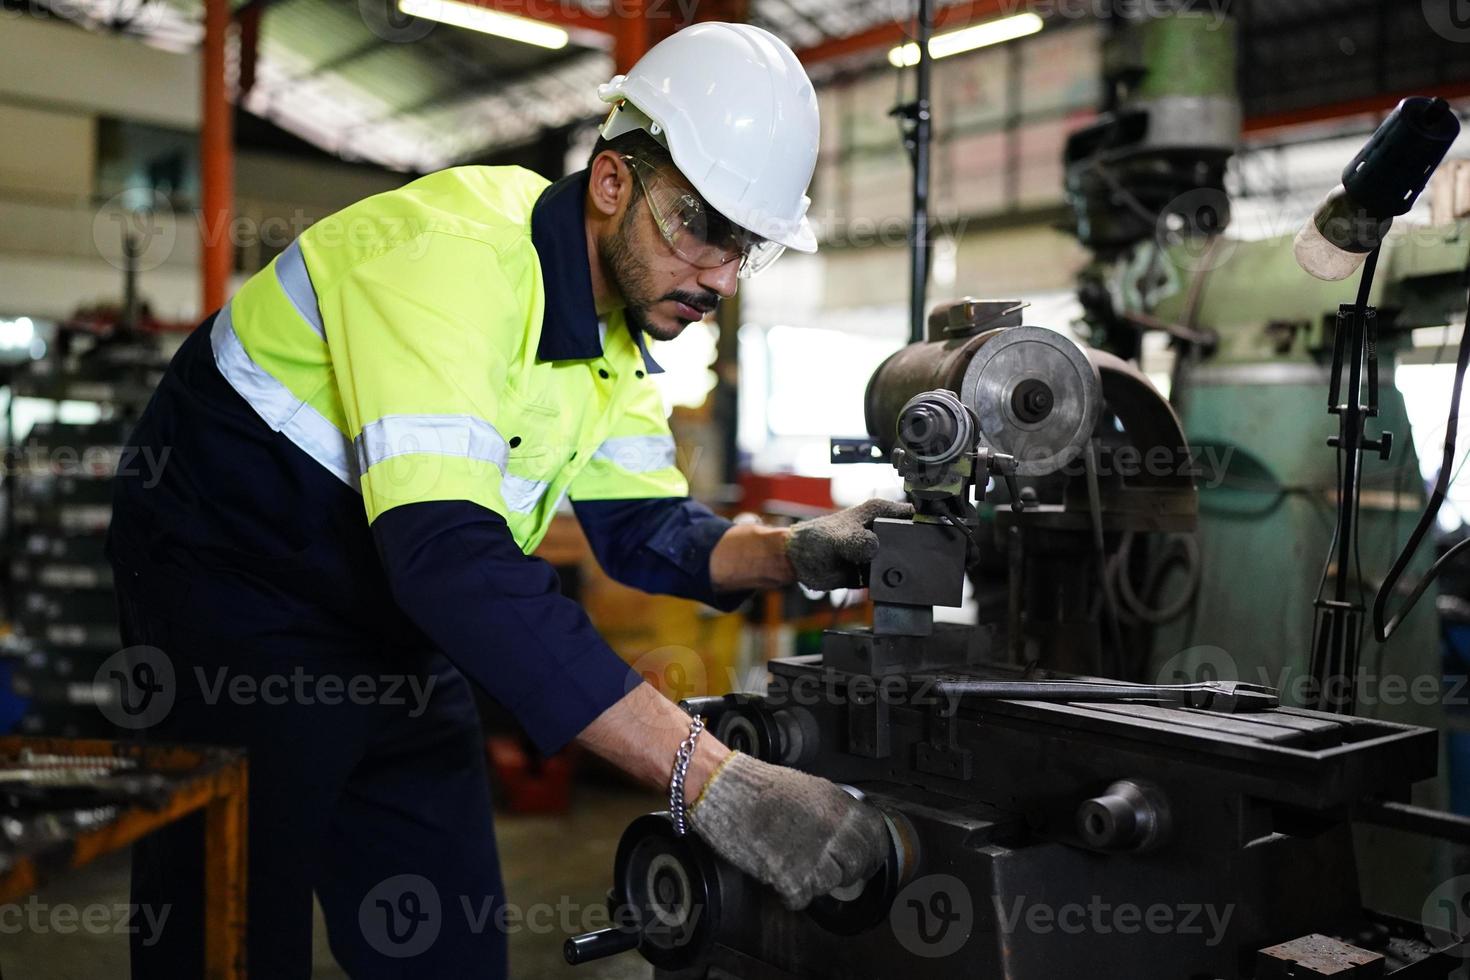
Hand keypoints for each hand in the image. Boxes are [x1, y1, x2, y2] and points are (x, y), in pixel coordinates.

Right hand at [687, 752, 888, 909]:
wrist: (724, 790)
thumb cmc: (760, 787)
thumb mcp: (810, 789)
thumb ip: (836, 811)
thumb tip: (851, 832)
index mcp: (840, 807)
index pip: (875, 837)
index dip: (871, 851)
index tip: (864, 859)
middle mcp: (834, 831)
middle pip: (857, 865)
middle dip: (845, 871)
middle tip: (827, 869)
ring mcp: (815, 856)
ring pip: (830, 883)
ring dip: (814, 880)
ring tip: (793, 865)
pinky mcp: (792, 876)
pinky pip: (802, 898)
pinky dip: (790, 893)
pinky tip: (778, 876)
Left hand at [785, 498, 913, 589]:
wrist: (798, 563)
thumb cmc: (814, 538)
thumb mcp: (837, 536)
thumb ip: (856, 541)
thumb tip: (874, 548)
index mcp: (879, 512)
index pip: (912, 514)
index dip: (924, 525)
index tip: (929, 539)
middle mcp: (884, 531)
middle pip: (912, 541)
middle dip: (914, 553)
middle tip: (905, 562)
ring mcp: (880, 552)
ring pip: (902, 563)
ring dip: (899, 571)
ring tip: (885, 573)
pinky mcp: (875, 571)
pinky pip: (889, 580)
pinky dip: (887, 584)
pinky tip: (879, 584)